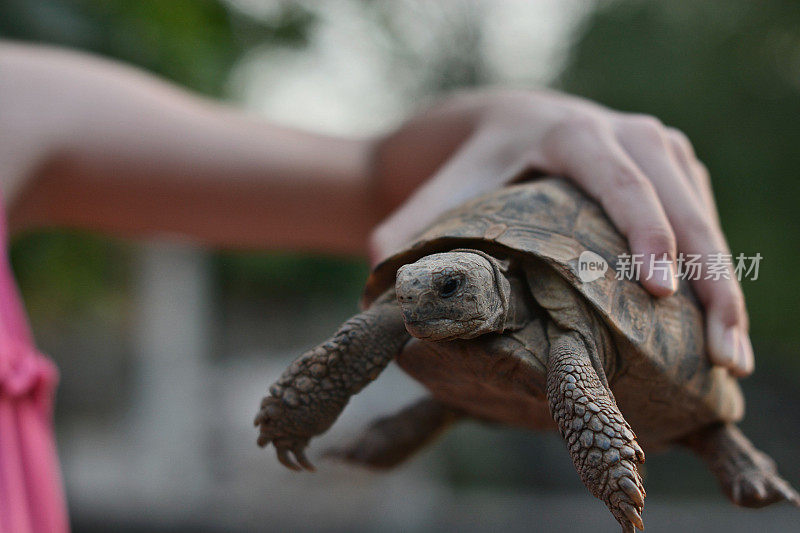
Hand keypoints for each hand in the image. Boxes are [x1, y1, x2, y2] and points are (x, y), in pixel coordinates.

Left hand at [369, 89, 751, 376]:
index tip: (661, 291)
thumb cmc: (481, 162)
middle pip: (683, 208)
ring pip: (708, 218)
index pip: (622, 184)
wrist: (515, 123)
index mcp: (573, 137)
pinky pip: (709, 220)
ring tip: (732, 358)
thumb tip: (373, 276)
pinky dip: (720, 271)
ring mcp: (662, 149)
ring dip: (727, 287)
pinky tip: (719, 325)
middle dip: (711, 281)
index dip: (646, 235)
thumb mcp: (447, 187)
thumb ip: (409, 228)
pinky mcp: (677, 168)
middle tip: (723, 353)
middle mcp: (628, 135)